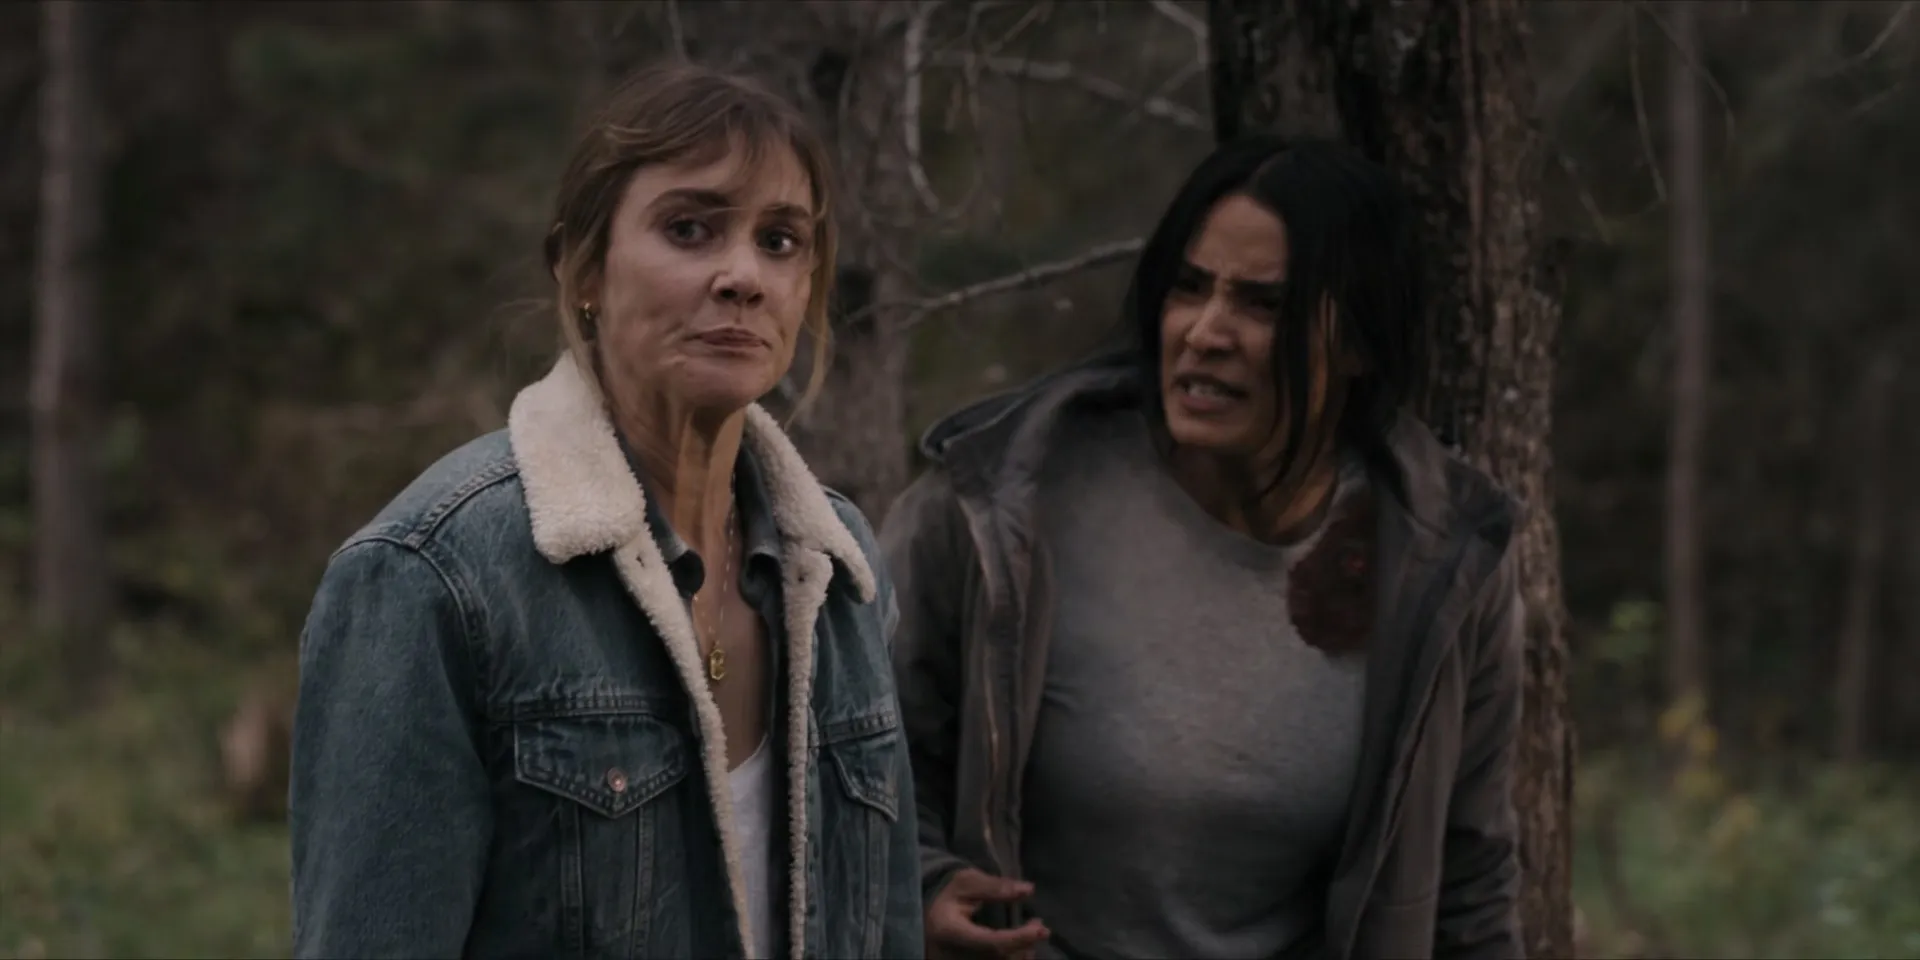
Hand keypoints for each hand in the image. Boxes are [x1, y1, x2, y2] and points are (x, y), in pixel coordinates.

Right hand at [926, 867, 1049, 958]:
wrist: (926, 920)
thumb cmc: (948, 898)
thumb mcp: (966, 883)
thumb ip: (995, 887)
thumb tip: (1028, 890)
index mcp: (950, 932)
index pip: (991, 943)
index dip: (1019, 938)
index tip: (1041, 929)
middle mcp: (953, 956)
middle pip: (998, 959)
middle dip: (1024, 945)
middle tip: (1041, 928)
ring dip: (1021, 954)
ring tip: (1031, 935)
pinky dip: (1012, 958)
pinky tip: (1022, 949)